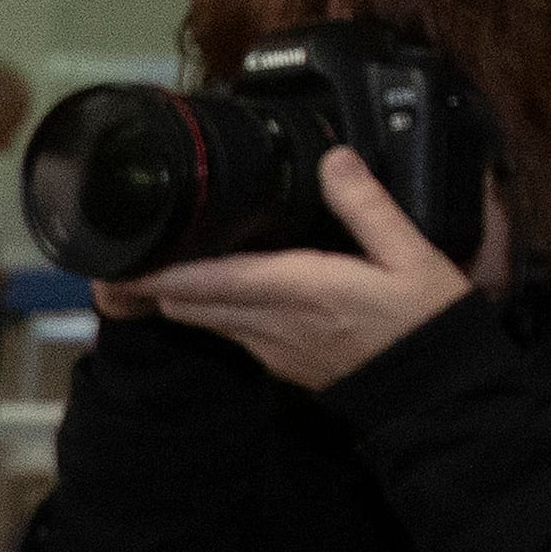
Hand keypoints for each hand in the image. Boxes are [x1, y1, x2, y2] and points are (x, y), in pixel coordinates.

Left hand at [108, 146, 474, 390]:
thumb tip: (333, 159)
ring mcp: (269, 348)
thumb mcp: (411, 254)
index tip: (117, 257)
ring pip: (201, 318)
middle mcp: (268, 323)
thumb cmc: (423, 321)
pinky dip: (209, 308)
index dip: (154, 270)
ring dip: (178, 293)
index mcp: (294, 290)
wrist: (434, 392)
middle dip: (152, 279)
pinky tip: (216, 286)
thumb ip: (367, 206)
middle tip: (127, 249)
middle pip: (185, 301)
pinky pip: (227, 332)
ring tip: (158, 261)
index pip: (203, 279)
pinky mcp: (277, 362)